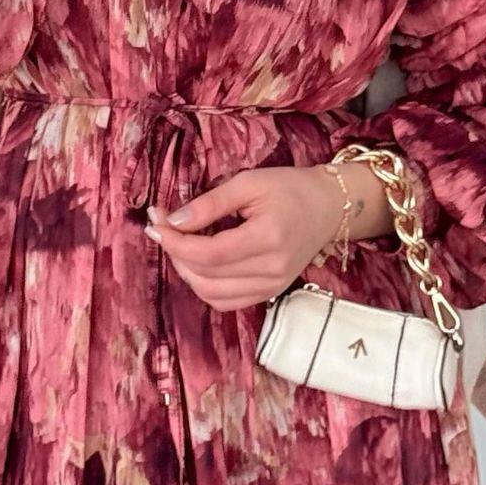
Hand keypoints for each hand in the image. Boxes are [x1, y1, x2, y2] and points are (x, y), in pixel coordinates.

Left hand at [143, 163, 375, 311]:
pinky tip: (198, 263)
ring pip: (211, 294)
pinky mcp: (270, 293)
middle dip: (175, 253)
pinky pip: (226, 302)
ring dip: (186, 271)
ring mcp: (272, 287)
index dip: (174, 241)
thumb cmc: (290, 188)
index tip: (156, 221)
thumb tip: (173, 221)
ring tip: (178, 243)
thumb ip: (210, 204)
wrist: (329, 207)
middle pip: (205, 276)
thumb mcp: (248, 182)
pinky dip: (204, 286)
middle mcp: (271, 270)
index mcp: (268, 238)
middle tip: (162, 226)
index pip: (208, 253)